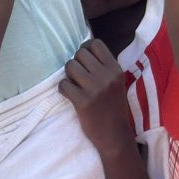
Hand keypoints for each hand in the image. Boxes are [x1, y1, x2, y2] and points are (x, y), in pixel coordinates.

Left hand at [59, 39, 132, 155]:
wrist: (114, 135)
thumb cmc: (113, 107)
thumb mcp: (116, 82)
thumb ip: (103, 66)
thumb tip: (83, 49)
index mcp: (115, 69)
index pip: (95, 44)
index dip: (85, 49)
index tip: (83, 61)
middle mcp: (106, 76)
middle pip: (79, 54)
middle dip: (75, 63)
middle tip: (78, 77)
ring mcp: (94, 88)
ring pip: (69, 66)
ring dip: (68, 75)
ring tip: (74, 85)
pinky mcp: (83, 101)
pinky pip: (63, 85)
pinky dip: (63, 89)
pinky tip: (71, 95)